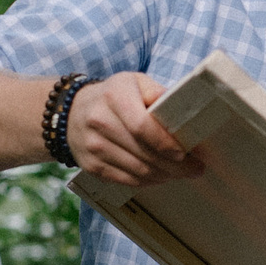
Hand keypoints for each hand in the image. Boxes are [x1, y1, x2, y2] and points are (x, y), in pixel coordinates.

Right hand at [70, 71, 202, 186]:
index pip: (142, 126)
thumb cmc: (113, 96)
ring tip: (181, 172)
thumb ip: (158, 94)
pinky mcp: (91, 166)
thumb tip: (185, 111)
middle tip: (195, 168)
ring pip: (138, 171)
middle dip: (175, 166)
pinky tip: (161, 176)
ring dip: (165, 175)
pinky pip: (127, 180)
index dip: (165, 143)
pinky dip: (148, 181)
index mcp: (114, 97)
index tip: (185, 153)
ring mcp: (93, 147)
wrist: (70, 112)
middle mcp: (99, 122)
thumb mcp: (135, 82)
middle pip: (143, 153)